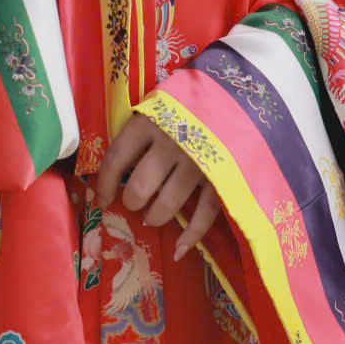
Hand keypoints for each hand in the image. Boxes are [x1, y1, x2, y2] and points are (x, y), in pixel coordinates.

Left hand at [93, 114, 221, 261]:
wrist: (243, 94)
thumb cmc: (191, 102)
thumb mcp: (160, 105)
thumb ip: (141, 129)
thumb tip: (117, 166)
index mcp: (150, 122)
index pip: (116, 158)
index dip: (105, 183)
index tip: (102, 199)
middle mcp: (171, 143)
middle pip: (140, 186)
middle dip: (132, 201)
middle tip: (135, 203)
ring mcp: (198, 161)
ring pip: (168, 203)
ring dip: (155, 216)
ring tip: (152, 216)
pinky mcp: (222, 177)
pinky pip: (204, 214)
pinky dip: (190, 236)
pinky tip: (178, 249)